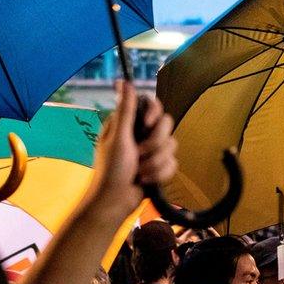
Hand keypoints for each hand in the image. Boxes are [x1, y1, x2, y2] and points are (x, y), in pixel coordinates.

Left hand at [87, 81, 177, 213]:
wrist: (116, 202)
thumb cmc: (111, 170)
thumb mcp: (118, 138)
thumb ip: (125, 110)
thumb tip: (123, 81)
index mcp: (129, 123)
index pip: (152, 105)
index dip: (154, 114)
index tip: (147, 125)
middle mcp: (142, 134)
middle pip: (166, 125)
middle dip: (155, 144)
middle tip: (139, 155)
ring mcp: (152, 151)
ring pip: (171, 146)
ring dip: (155, 163)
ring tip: (140, 172)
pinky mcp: (160, 166)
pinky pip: (173, 164)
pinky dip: (159, 174)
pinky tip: (146, 181)